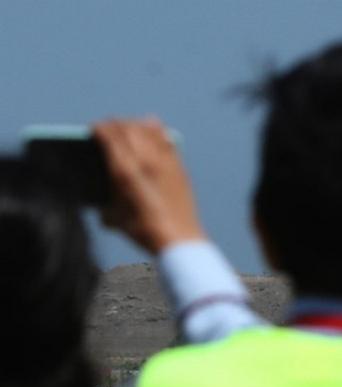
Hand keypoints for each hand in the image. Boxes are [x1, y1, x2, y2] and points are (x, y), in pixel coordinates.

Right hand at [94, 118, 205, 254]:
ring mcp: (165, 162)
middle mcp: (145, 160)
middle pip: (127, 127)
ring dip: (135, 125)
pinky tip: (151, 132)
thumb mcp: (112, 216)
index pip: (109, 134)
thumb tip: (98, 197)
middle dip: (114, 124)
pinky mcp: (178, 166)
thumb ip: (102, 201)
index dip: (99, 128)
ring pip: (148, 128)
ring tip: (128, 128)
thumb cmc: (143, 230)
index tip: (94, 129)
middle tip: (108, 128)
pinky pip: (166, 138)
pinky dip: (155, 131)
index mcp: (124, 170)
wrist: (178, 238)